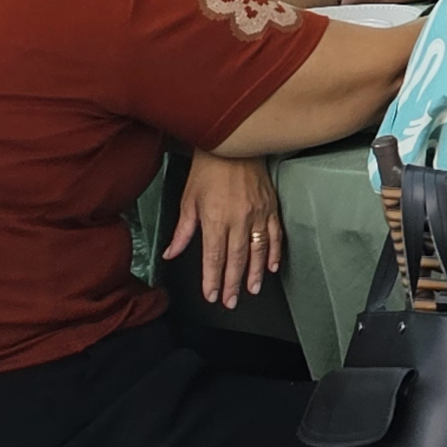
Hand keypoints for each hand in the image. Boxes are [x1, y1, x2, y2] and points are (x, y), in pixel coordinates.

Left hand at [166, 154, 283, 308]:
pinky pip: (275, 235)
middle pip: (236, 259)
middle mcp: (238, 219)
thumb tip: (171, 253)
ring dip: (254, 273)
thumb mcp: (188, 200)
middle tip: (230, 302)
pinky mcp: (271, 207)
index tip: (211, 295)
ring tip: (251, 290)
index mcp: (215, 219)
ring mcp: (258, 214)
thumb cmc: (208, 170)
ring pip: (258, 251)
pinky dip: (274, 252)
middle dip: (232, 283)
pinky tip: (271, 266)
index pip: (214, 257)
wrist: (234, 144)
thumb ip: (183, 231)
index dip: (213, 279)